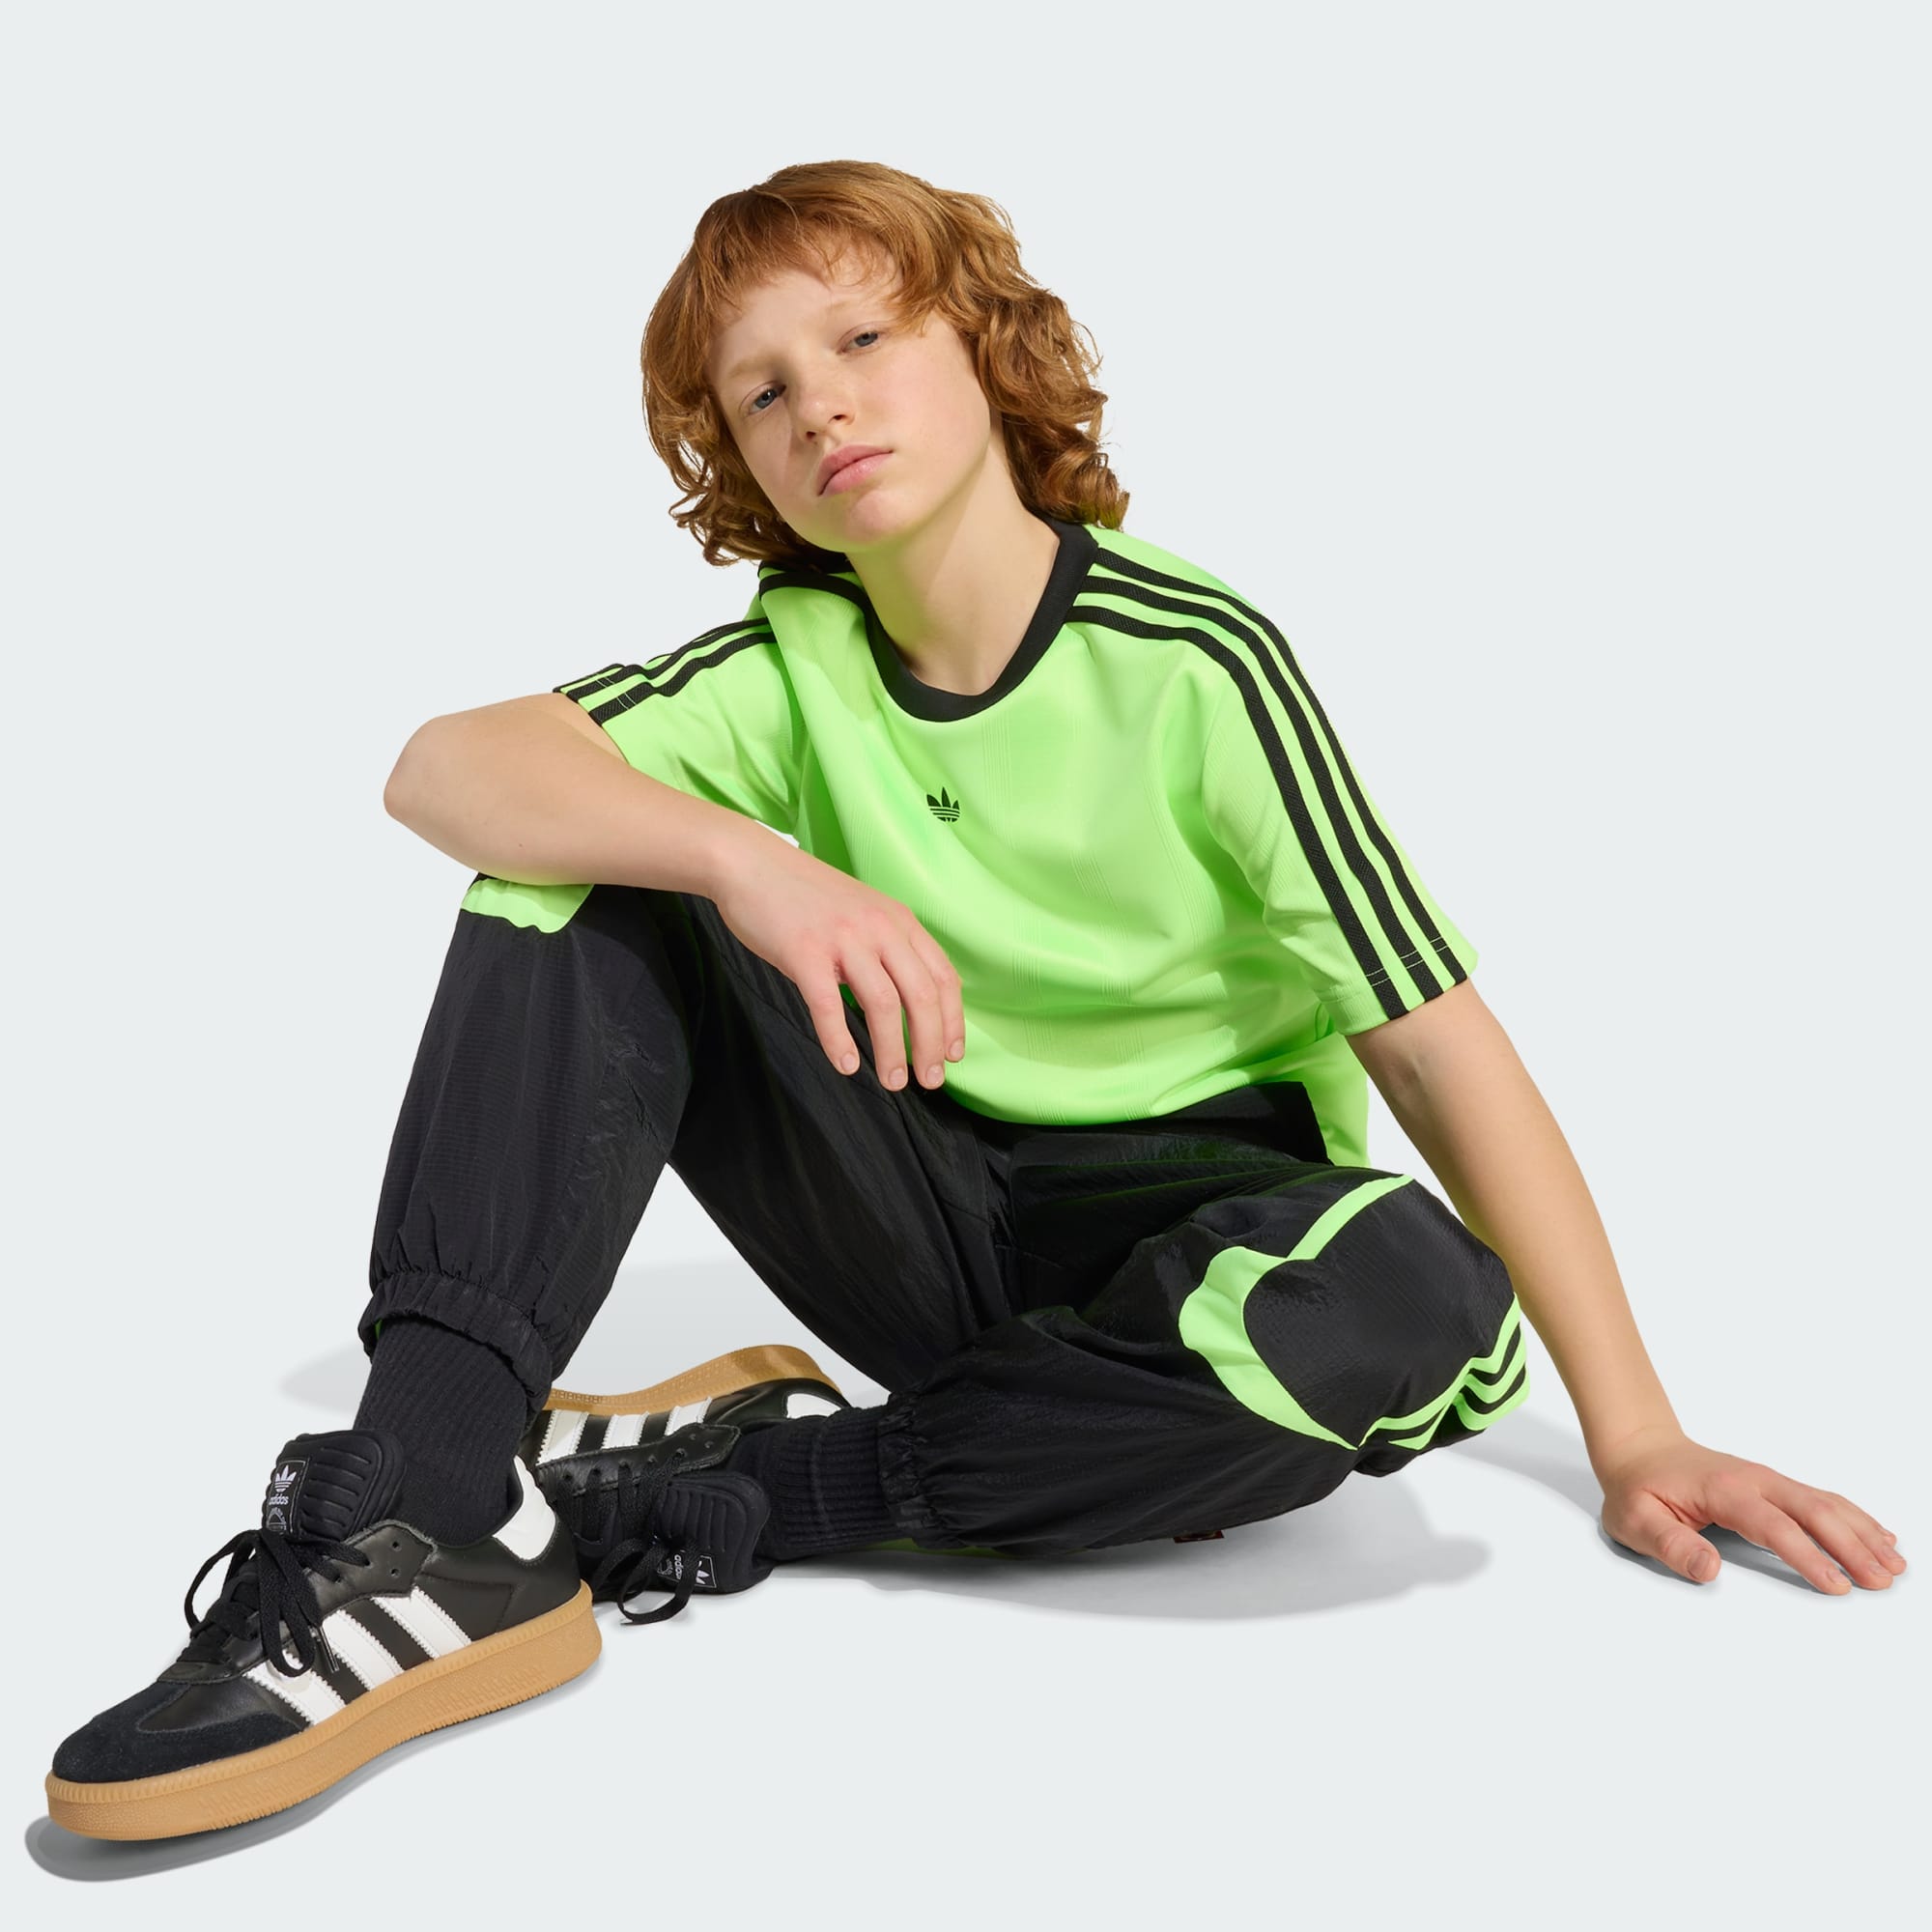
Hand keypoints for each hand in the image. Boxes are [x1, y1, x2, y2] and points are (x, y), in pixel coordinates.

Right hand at [712, 838, 965, 1093]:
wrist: (750, 864)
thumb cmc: (804, 895)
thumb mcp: (863, 911)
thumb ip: (888, 946)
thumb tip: (911, 997)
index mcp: (898, 921)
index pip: (943, 977)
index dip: (952, 1022)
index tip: (951, 1055)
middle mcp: (879, 928)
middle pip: (921, 995)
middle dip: (930, 1045)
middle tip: (928, 1080)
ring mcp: (842, 939)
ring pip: (882, 1004)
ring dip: (892, 1051)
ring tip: (892, 1082)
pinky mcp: (804, 952)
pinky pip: (827, 1005)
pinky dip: (839, 1041)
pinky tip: (845, 1065)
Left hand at [1593, 1422, 1906, 1592]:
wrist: (1639, 1448)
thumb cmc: (1638, 1487)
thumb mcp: (1635, 1520)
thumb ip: (1671, 1546)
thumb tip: (1709, 1571)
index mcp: (1724, 1491)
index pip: (1775, 1526)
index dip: (1808, 1556)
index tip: (1837, 1586)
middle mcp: (1754, 1480)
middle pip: (1813, 1511)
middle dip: (1852, 1546)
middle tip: (1882, 1581)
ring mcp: (1767, 1480)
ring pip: (1825, 1503)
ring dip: (1861, 1532)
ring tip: (1894, 1564)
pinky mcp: (1773, 1485)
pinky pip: (1820, 1499)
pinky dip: (1853, 1517)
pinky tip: (1878, 1536)